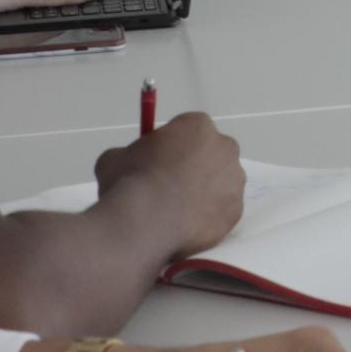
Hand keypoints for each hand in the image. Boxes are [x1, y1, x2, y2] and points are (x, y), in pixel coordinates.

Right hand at [95, 111, 247, 258]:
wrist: (145, 221)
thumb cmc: (130, 181)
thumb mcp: (115, 157)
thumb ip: (129, 154)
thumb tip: (126, 162)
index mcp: (198, 125)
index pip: (188, 131)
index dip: (171, 147)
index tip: (157, 162)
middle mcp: (225, 148)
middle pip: (210, 155)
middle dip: (194, 167)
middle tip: (168, 187)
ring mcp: (234, 181)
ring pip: (219, 185)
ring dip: (202, 193)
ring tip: (174, 212)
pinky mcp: (235, 212)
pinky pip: (220, 212)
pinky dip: (206, 218)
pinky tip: (185, 226)